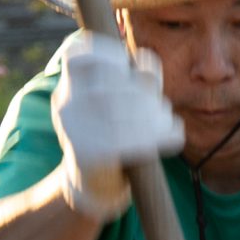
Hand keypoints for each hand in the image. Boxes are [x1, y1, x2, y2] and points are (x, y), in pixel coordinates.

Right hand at [50, 30, 183, 220]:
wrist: (95, 185)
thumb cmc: (114, 133)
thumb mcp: (122, 101)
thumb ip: (135, 77)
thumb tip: (145, 61)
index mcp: (70, 87)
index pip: (76, 55)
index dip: (106, 54)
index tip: (128, 66)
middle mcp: (66, 105)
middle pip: (108, 84)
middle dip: (142, 94)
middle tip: (162, 108)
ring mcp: (72, 131)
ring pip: (117, 111)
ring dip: (152, 115)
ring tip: (167, 123)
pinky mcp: (86, 155)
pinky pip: (123, 140)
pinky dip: (155, 136)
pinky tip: (173, 137)